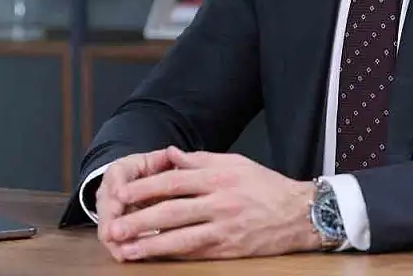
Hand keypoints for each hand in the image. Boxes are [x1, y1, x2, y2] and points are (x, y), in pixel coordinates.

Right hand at [94, 149, 178, 260]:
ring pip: (106, 223)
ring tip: (120, 249)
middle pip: (106, 204)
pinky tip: (124, 255)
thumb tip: (173, 153)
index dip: (118, 185)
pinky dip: (117, 247)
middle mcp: (109, 190)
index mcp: (121, 169)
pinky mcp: (111, 226)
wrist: (137, 182)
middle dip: (110, 218)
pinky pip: (111, 238)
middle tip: (115, 230)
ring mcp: (107, 209)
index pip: (116, 175)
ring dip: (112, 237)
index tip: (120, 195)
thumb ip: (167, 159)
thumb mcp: (158, 161)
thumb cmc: (152, 172)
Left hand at [101, 146, 321, 261]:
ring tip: (126, 249)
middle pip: (172, 211)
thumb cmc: (266, 186)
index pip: (174, 181)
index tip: (122, 194)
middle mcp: (220, 203)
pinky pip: (195, 252)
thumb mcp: (235, 162)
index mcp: (219, 177)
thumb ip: (200, 159)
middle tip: (113, 227)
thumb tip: (169, 154)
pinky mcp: (228, 249)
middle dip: (139, 220)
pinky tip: (153, 257)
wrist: (299, 214)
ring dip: (150, 245)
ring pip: (181, 238)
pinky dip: (172, 255)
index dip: (145, 188)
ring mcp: (224, 229)